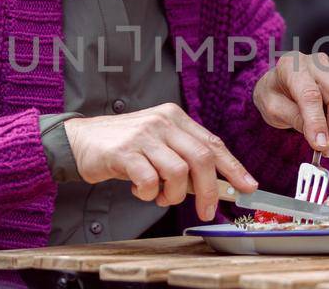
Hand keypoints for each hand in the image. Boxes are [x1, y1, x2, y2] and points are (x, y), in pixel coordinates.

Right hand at [64, 103, 259, 220]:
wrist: (80, 140)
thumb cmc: (124, 146)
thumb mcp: (159, 143)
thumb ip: (184, 158)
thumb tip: (216, 186)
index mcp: (175, 117)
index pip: (213, 143)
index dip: (233, 167)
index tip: (248, 187)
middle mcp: (163, 122)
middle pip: (201, 158)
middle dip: (209, 191)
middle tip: (207, 211)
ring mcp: (143, 136)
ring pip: (178, 172)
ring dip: (173, 194)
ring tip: (160, 196)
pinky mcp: (124, 152)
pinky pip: (149, 181)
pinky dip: (148, 194)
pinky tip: (140, 191)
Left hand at [252, 52, 328, 157]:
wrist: (280, 83)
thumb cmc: (274, 94)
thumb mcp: (272, 109)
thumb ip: (293, 118)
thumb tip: (320, 138)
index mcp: (292, 66)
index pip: (310, 94)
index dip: (317, 122)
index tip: (320, 145)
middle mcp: (316, 62)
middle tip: (326, 150)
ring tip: (325, 134)